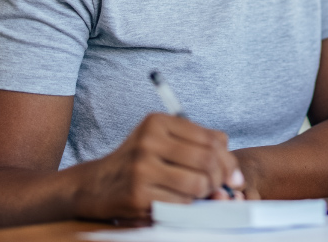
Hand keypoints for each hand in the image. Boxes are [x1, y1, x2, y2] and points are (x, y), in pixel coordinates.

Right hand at [70, 113, 244, 219]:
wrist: (95, 184)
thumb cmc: (138, 163)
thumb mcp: (163, 142)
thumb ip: (198, 145)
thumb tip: (232, 169)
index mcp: (158, 122)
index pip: (211, 139)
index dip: (228, 160)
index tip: (232, 174)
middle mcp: (149, 140)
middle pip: (207, 160)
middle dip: (220, 178)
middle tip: (218, 188)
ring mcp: (142, 167)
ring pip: (197, 184)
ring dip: (203, 194)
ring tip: (196, 193)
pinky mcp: (138, 194)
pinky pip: (180, 203)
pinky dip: (186, 206)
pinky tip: (177, 201)